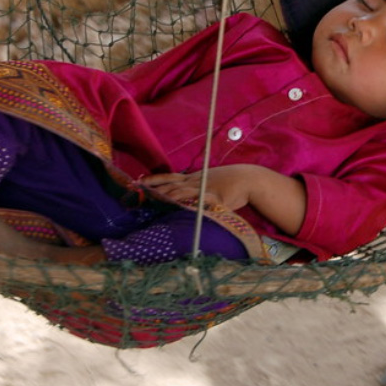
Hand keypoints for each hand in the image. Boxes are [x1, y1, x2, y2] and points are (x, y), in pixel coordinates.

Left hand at [143, 164, 307, 235]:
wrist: (248, 178)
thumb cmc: (228, 180)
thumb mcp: (208, 179)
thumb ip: (194, 184)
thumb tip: (180, 192)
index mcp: (193, 177)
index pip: (168, 177)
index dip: (153, 179)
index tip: (138, 181)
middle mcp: (195, 181)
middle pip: (171, 185)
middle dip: (154, 190)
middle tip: (138, 193)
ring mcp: (205, 189)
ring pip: (182, 192)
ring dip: (166, 196)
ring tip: (153, 200)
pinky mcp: (215, 198)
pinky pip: (200, 202)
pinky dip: (190, 204)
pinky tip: (180, 208)